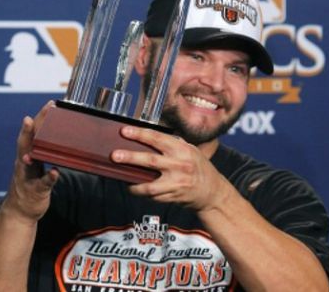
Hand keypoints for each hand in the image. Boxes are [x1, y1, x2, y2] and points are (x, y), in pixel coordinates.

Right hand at [3, 101, 59, 223]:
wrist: (20, 212)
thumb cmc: (30, 185)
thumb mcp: (34, 166)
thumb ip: (40, 152)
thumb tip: (55, 137)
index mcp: (26, 155)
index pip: (32, 133)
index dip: (39, 118)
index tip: (50, 104)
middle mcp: (24, 162)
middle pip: (29, 140)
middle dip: (37, 123)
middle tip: (48, 108)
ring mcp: (28, 176)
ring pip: (30, 159)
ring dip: (34, 146)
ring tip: (38, 137)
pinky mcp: (36, 191)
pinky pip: (43, 183)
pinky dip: (49, 177)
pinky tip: (56, 172)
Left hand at [111, 126, 233, 211]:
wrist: (212, 192)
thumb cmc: (200, 168)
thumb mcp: (191, 150)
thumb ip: (174, 144)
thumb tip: (150, 137)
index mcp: (183, 150)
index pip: (158, 139)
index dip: (140, 134)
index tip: (125, 131)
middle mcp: (179, 166)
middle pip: (150, 160)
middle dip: (131, 157)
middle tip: (115, 155)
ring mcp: (176, 183)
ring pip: (149, 184)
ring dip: (132, 181)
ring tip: (121, 176)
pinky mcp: (172, 197)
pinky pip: (152, 195)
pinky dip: (141, 191)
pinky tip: (133, 187)